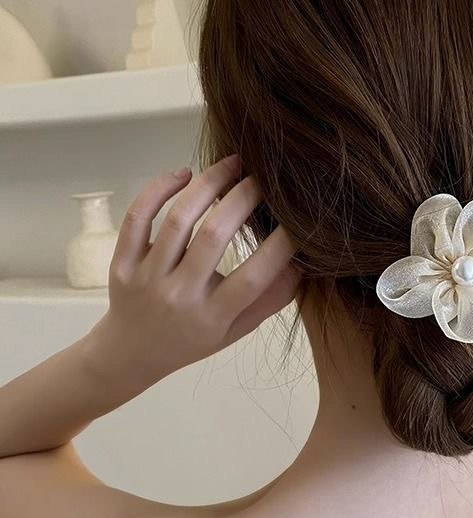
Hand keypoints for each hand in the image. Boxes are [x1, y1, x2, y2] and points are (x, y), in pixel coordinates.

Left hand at [85, 154, 299, 392]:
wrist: (131, 353)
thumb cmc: (193, 339)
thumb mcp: (237, 330)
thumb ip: (270, 299)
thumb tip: (305, 262)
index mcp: (212, 317)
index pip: (252, 278)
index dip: (280, 245)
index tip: (297, 219)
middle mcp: (179, 296)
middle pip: (213, 237)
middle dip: (243, 198)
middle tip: (263, 178)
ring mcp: (146, 277)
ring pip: (177, 220)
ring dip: (208, 184)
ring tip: (232, 164)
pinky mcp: (121, 262)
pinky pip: (138, 218)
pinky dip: (158, 189)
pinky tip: (184, 174)